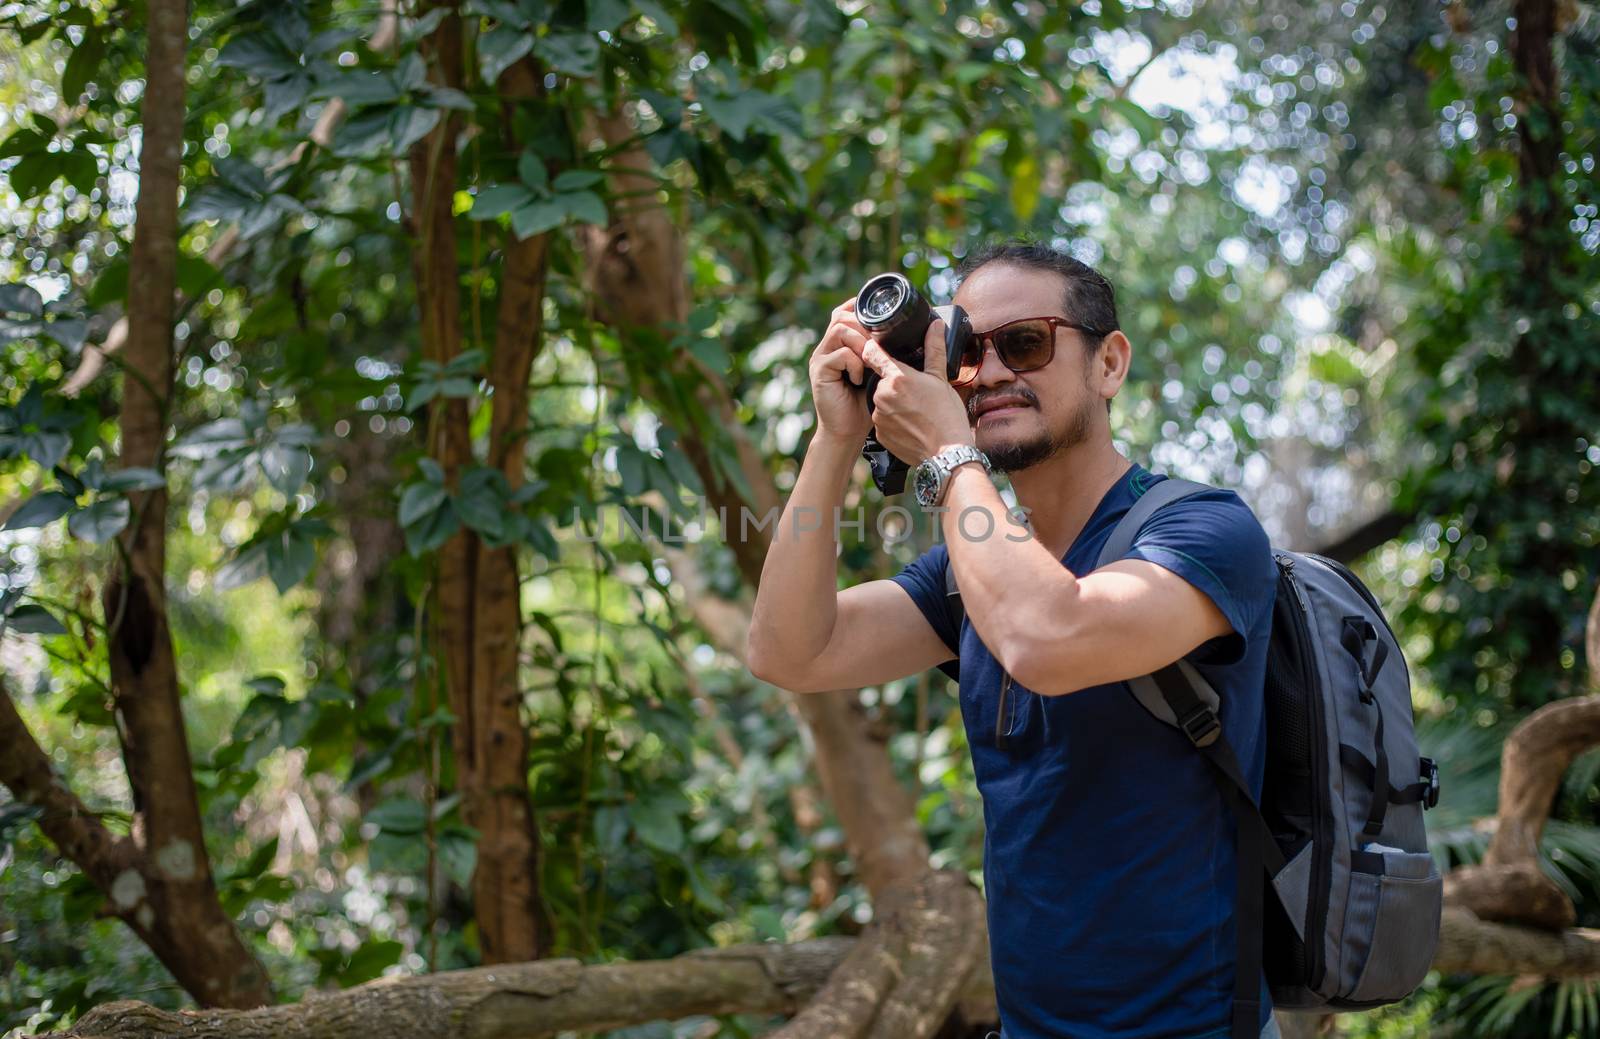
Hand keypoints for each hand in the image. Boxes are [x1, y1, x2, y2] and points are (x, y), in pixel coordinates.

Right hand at [807, 298, 872, 442]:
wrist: (847, 431)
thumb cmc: (865, 404)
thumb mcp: (879, 372)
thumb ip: (883, 352)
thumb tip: (908, 334)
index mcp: (841, 344)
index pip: (845, 311)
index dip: (859, 307)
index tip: (880, 313)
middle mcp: (828, 346)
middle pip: (842, 316)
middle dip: (865, 325)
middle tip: (880, 343)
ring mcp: (821, 357)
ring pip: (841, 330)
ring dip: (861, 342)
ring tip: (870, 362)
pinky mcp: (819, 370)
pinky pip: (840, 354)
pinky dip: (855, 363)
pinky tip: (860, 379)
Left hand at [850, 316, 973, 462]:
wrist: (945, 454)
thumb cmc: (947, 416)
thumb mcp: (940, 379)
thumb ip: (934, 349)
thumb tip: (935, 325)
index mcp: (897, 378)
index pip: (872, 353)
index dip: (875, 348)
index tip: (877, 347)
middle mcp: (882, 395)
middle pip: (881, 380)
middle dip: (893, 383)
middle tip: (914, 392)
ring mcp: (878, 416)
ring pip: (881, 401)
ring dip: (893, 402)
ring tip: (914, 410)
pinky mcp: (879, 434)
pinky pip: (882, 420)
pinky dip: (893, 420)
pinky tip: (910, 424)